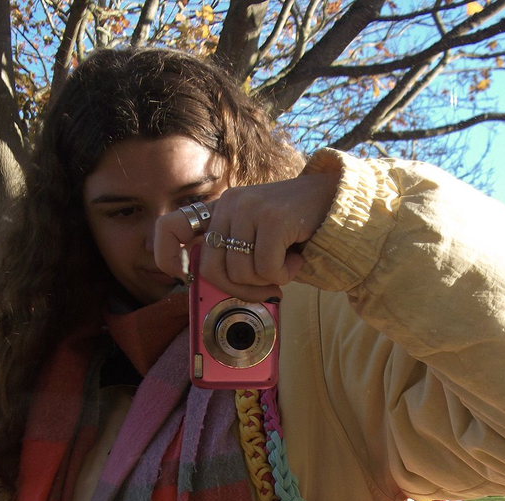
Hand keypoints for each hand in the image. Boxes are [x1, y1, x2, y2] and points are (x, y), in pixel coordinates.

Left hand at [153, 172, 339, 301]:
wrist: (338, 202)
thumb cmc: (296, 231)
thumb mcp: (257, 242)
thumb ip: (233, 258)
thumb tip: (215, 294)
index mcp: (220, 209)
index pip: (171, 227)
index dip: (167, 257)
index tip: (183, 278)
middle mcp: (229, 204)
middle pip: (211, 269)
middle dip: (239, 290)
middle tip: (266, 288)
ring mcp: (249, 207)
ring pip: (241, 273)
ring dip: (269, 280)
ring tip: (286, 263)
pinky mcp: (272, 217)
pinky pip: (266, 268)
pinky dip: (285, 274)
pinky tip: (297, 258)